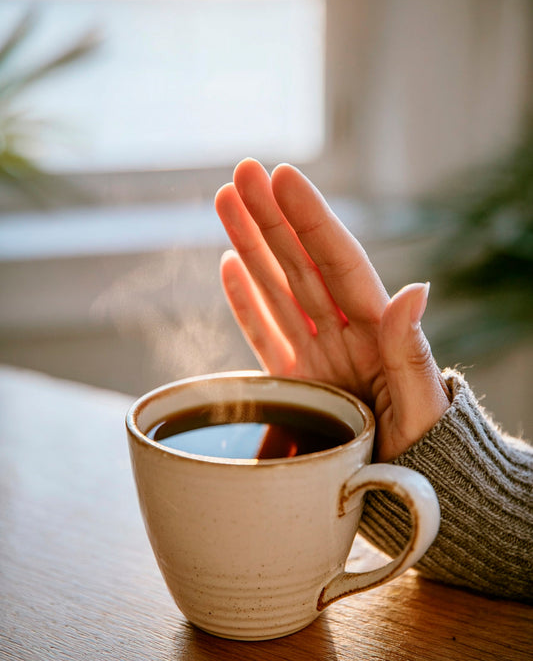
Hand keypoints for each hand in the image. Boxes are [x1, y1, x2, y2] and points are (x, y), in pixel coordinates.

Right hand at [215, 158, 449, 460]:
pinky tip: (231, 265)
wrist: (405, 489)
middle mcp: (341, 333)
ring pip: (276, 289)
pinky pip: (264, 335)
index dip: (311, 220)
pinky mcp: (293, 383)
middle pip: (299, 264)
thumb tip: (415, 288)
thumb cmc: (427, 449)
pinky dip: (246, 303)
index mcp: (376, 329)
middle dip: (270, 217)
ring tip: (227, 200)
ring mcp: (314, 355)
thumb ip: (410, 349)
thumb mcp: (424, 400)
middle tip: (243, 171)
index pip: (338, 261)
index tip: (285, 177)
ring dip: (251, 245)